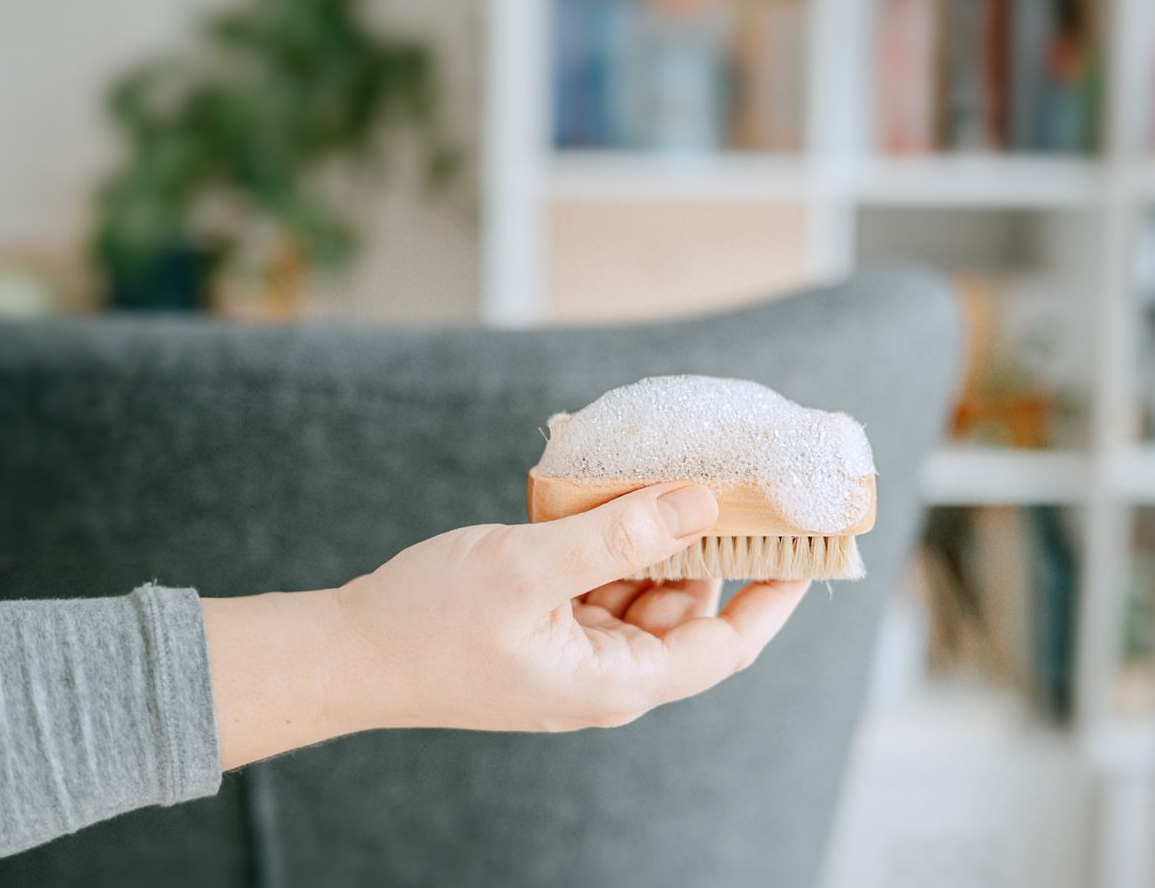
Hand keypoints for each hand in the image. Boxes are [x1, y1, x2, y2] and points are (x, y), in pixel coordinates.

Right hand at [202, 483, 810, 768]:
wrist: (348, 651)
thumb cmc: (428, 624)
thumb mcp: (529, 569)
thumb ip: (618, 535)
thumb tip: (700, 501)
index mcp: (616, 679)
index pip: (725, 646)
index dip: (773, 598)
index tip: (806, 545)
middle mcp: (606, 672)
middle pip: (688, 607)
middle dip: (710, 546)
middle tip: (730, 478)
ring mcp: (576, 650)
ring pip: (644, 587)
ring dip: (656, 535)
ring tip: (664, 474)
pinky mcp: (548, 626)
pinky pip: (601, 580)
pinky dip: (612, 540)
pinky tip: (607, 496)